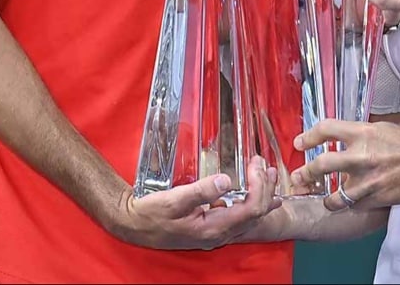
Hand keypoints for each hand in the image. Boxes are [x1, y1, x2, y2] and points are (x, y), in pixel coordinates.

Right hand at [108, 156, 280, 249]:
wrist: (133, 225)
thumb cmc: (151, 213)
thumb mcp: (175, 200)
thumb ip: (201, 190)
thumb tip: (226, 180)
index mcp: (214, 228)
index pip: (252, 209)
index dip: (260, 186)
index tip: (257, 163)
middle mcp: (219, 235)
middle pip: (256, 214)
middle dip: (266, 189)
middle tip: (265, 165)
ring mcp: (215, 233)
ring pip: (249, 217)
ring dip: (261, 195)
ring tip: (266, 175)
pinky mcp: (210, 228)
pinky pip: (238, 217)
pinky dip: (249, 200)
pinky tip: (249, 189)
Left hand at [290, 120, 399, 211]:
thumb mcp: (381, 128)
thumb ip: (358, 135)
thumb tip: (338, 139)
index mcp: (362, 133)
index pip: (326, 129)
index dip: (309, 136)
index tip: (299, 143)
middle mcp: (362, 156)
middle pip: (321, 165)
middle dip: (305, 173)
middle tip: (299, 177)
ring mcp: (369, 180)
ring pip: (335, 197)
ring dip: (327, 199)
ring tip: (325, 198)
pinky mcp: (378, 198)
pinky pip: (355, 206)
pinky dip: (352, 205)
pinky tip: (354, 202)